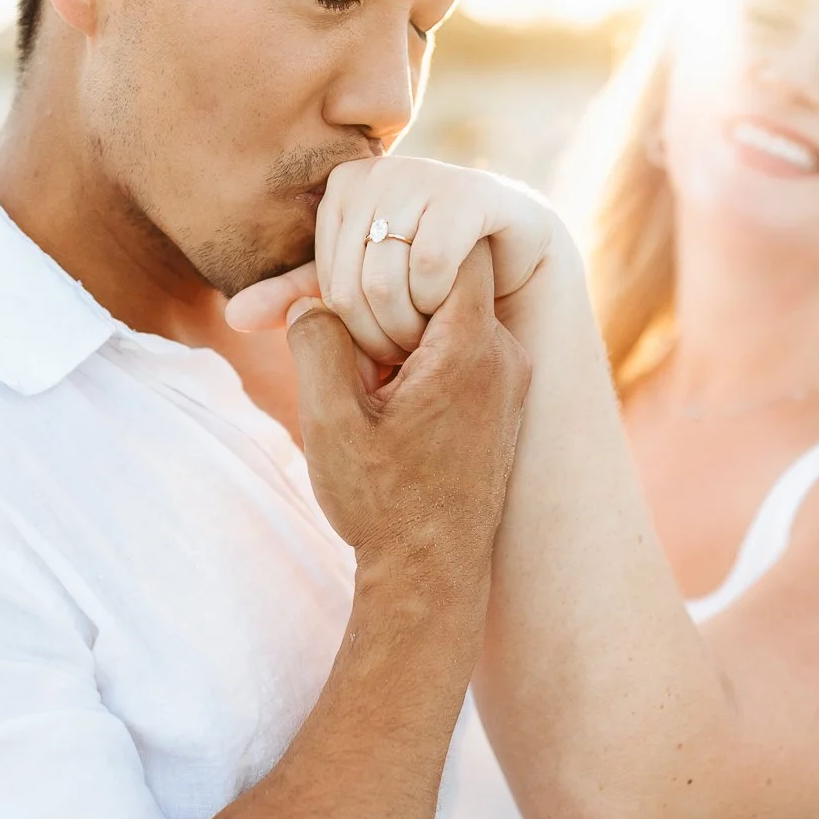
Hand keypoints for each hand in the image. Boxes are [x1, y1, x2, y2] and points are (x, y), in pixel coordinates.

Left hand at [229, 156, 562, 367]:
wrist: (516, 263)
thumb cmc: (431, 278)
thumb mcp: (362, 292)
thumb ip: (303, 300)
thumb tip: (233, 317)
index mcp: (343, 187)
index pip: (324, 286)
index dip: (356, 329)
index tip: (387, 337)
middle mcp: (379, 172)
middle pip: (351, 286)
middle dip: (384, 334)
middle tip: (414, 346)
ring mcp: (425, 176)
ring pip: (387, 280)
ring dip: (415, 325)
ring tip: (435, 327)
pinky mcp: (471, 194)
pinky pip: (432, 267)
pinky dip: (443, 303)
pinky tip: (462, 302)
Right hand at [283, 242, 530, 579]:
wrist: (430, 575)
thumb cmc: (383, 503)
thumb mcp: (330, 420)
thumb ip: (315, 341)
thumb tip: (310, 300)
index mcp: (472, 347)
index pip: (452, 242)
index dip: (396, 251)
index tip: (359, 290)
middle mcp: (505, 354)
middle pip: (441, 278)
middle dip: (384, 303)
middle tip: (354, 363)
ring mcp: (508, 378)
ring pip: (444, 315)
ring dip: (395, 336)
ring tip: (369, 392)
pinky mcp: (501, 400)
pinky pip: (456, 349)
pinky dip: (414, 362)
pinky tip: (385, 407)